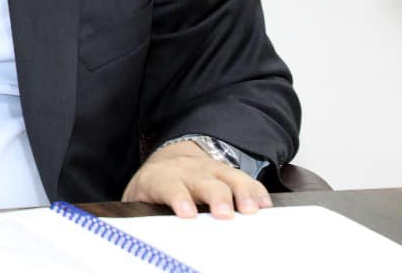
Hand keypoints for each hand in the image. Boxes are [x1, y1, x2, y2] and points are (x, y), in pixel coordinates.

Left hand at [122, 140, 272, 218]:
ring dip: (241, 192)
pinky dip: (256, 191)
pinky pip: (245, 179)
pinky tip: (263, 204)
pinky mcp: (226, 173)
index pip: (169, 186)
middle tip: (224, 214)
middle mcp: (186, 171)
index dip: (179, 197)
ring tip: (251, 210)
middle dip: (216, 196)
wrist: (165, 162)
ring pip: (228, 176)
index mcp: (160, 178)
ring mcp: (208, 169)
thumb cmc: (154, 188)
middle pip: (204, 181)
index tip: (187, 213)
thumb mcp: (138, 200)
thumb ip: (141, 215)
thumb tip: (140, 239)